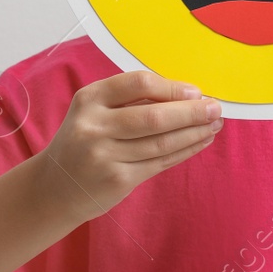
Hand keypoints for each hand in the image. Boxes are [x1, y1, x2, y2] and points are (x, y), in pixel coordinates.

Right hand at [34, 70, 221, 222]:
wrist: (55, 187)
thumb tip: (186, 95)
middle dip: (192, 112)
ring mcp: (105, 156)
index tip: (195, 92)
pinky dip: (185, 151)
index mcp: (89, 99)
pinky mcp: (118, 180)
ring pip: (162, 142)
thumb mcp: (94, 111)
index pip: (137, 84)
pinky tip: (200, 141)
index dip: (171, 87)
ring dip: (194, 132)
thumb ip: (131, 101)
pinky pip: (160, 162)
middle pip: (154, 116)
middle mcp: (94, 126)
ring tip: (214, 125)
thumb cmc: (85, 140)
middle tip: (217, 108)